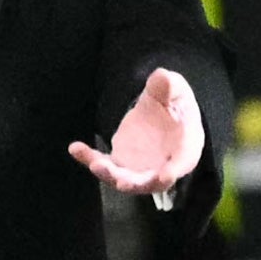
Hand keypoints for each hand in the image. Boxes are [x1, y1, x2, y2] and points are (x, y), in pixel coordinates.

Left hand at [71, 65, 205, 197]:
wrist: (162, 113)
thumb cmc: (175, 103)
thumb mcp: (175, 89)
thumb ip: (169, 86)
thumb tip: (162, 77)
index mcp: (185, 147)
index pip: (182, 161)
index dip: (174, 170)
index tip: (164, 176)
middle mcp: (163, 165)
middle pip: (150, 181)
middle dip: (135, 182)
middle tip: (120, 181)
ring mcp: (141, 168)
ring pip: (126, 179)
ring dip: (111, 175)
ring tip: (95, 164)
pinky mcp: (121, 163)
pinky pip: (105, 164)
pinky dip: (90, 159)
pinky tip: (75, 148)